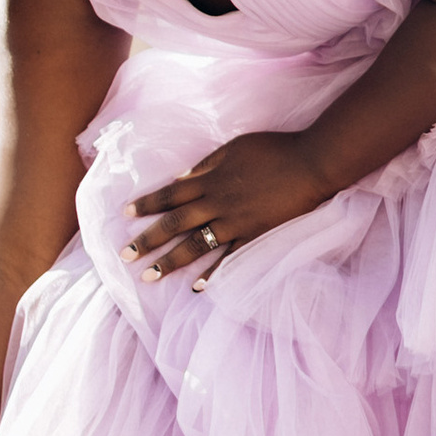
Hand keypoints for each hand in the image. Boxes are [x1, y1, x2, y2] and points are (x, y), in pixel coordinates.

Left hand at [125, 130, 329, 282]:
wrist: (310, 164)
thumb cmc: (273, 150)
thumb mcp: (234, 148)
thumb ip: (206, 164)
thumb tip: (180, 178)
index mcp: (211, 178)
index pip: (170, 193)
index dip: (147, 204)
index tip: (124, 214)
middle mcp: (217, 203)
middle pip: (175, 223)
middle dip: (148, 239)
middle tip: (125, 255)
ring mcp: (235, 222)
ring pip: (196, 245)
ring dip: (170, 261)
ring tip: (149, 276)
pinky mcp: (254, 236)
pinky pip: (229, 258)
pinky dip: (213, 273)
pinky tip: (196, 287)